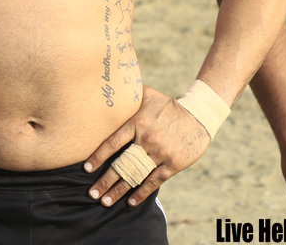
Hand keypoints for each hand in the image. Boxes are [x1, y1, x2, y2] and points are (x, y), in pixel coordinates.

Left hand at [84, 85, 209, 207]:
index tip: (87, 168)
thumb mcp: (148, 94)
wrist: (198, 115)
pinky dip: (142, 193)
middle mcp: (147, 139)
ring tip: (105, 202)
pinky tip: (131, 201)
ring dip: (119, 191)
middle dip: (105, 181)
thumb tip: (111, 83)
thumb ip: (129, 92)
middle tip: (92, 194)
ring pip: (136, 176)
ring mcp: (160, 153)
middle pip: (121, 164)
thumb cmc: (169, 105)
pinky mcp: (173, 163)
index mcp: (138, 123)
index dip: (98, 157)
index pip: (113, 142)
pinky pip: (154, 181)